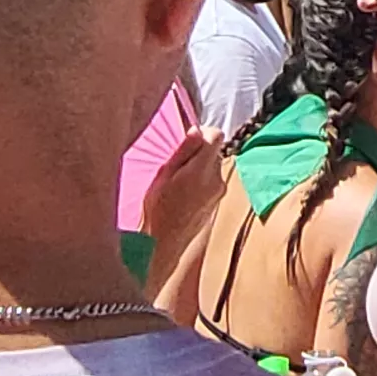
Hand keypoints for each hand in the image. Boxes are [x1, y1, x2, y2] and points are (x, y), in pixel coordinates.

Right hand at [139, 126, 227, 262]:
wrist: (163, 244)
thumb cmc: (157, 209)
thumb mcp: (163, 174)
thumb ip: (183, 151)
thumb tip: (197, 131)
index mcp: (201, 170)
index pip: (216, 136)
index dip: (203, 133)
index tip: (188, 141)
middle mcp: (216, 180)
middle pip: (214, 152)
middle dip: (198, 153)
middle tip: (177, 165)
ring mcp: (219, 192)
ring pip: (212, 167)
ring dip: (199, 169)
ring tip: (178, 183)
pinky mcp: (217, 202)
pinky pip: (211, 182)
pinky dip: (200, 182)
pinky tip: (184, 194)